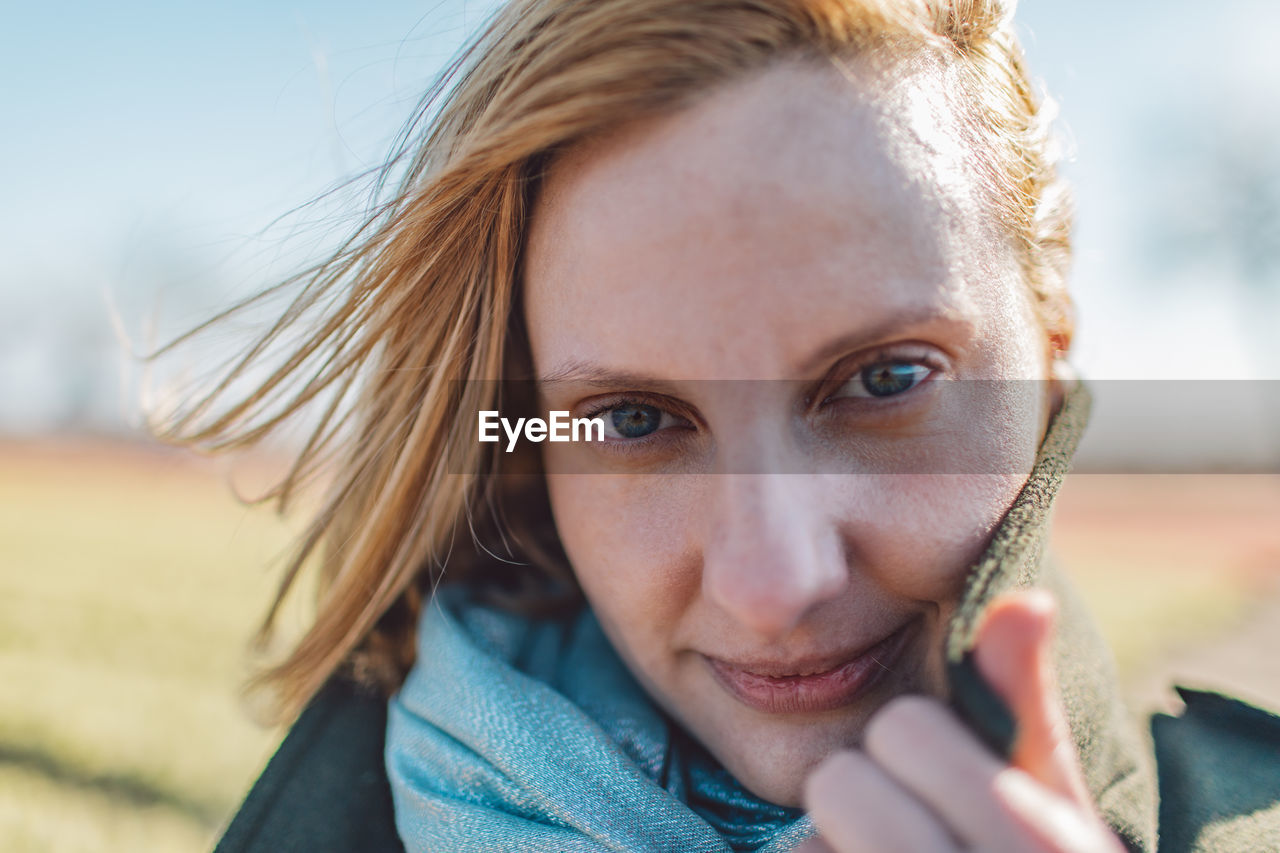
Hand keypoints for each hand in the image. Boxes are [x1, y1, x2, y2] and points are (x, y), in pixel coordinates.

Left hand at [795, 591, 1125, 852]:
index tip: (945, 787)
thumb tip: (1026, 598)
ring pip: (804, 848)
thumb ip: (1024, 703)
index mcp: (1042, 839)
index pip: (902, 727)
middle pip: (838, 781)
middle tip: (904, 839)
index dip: (913, 749)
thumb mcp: (1049, 800)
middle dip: (861, 803)